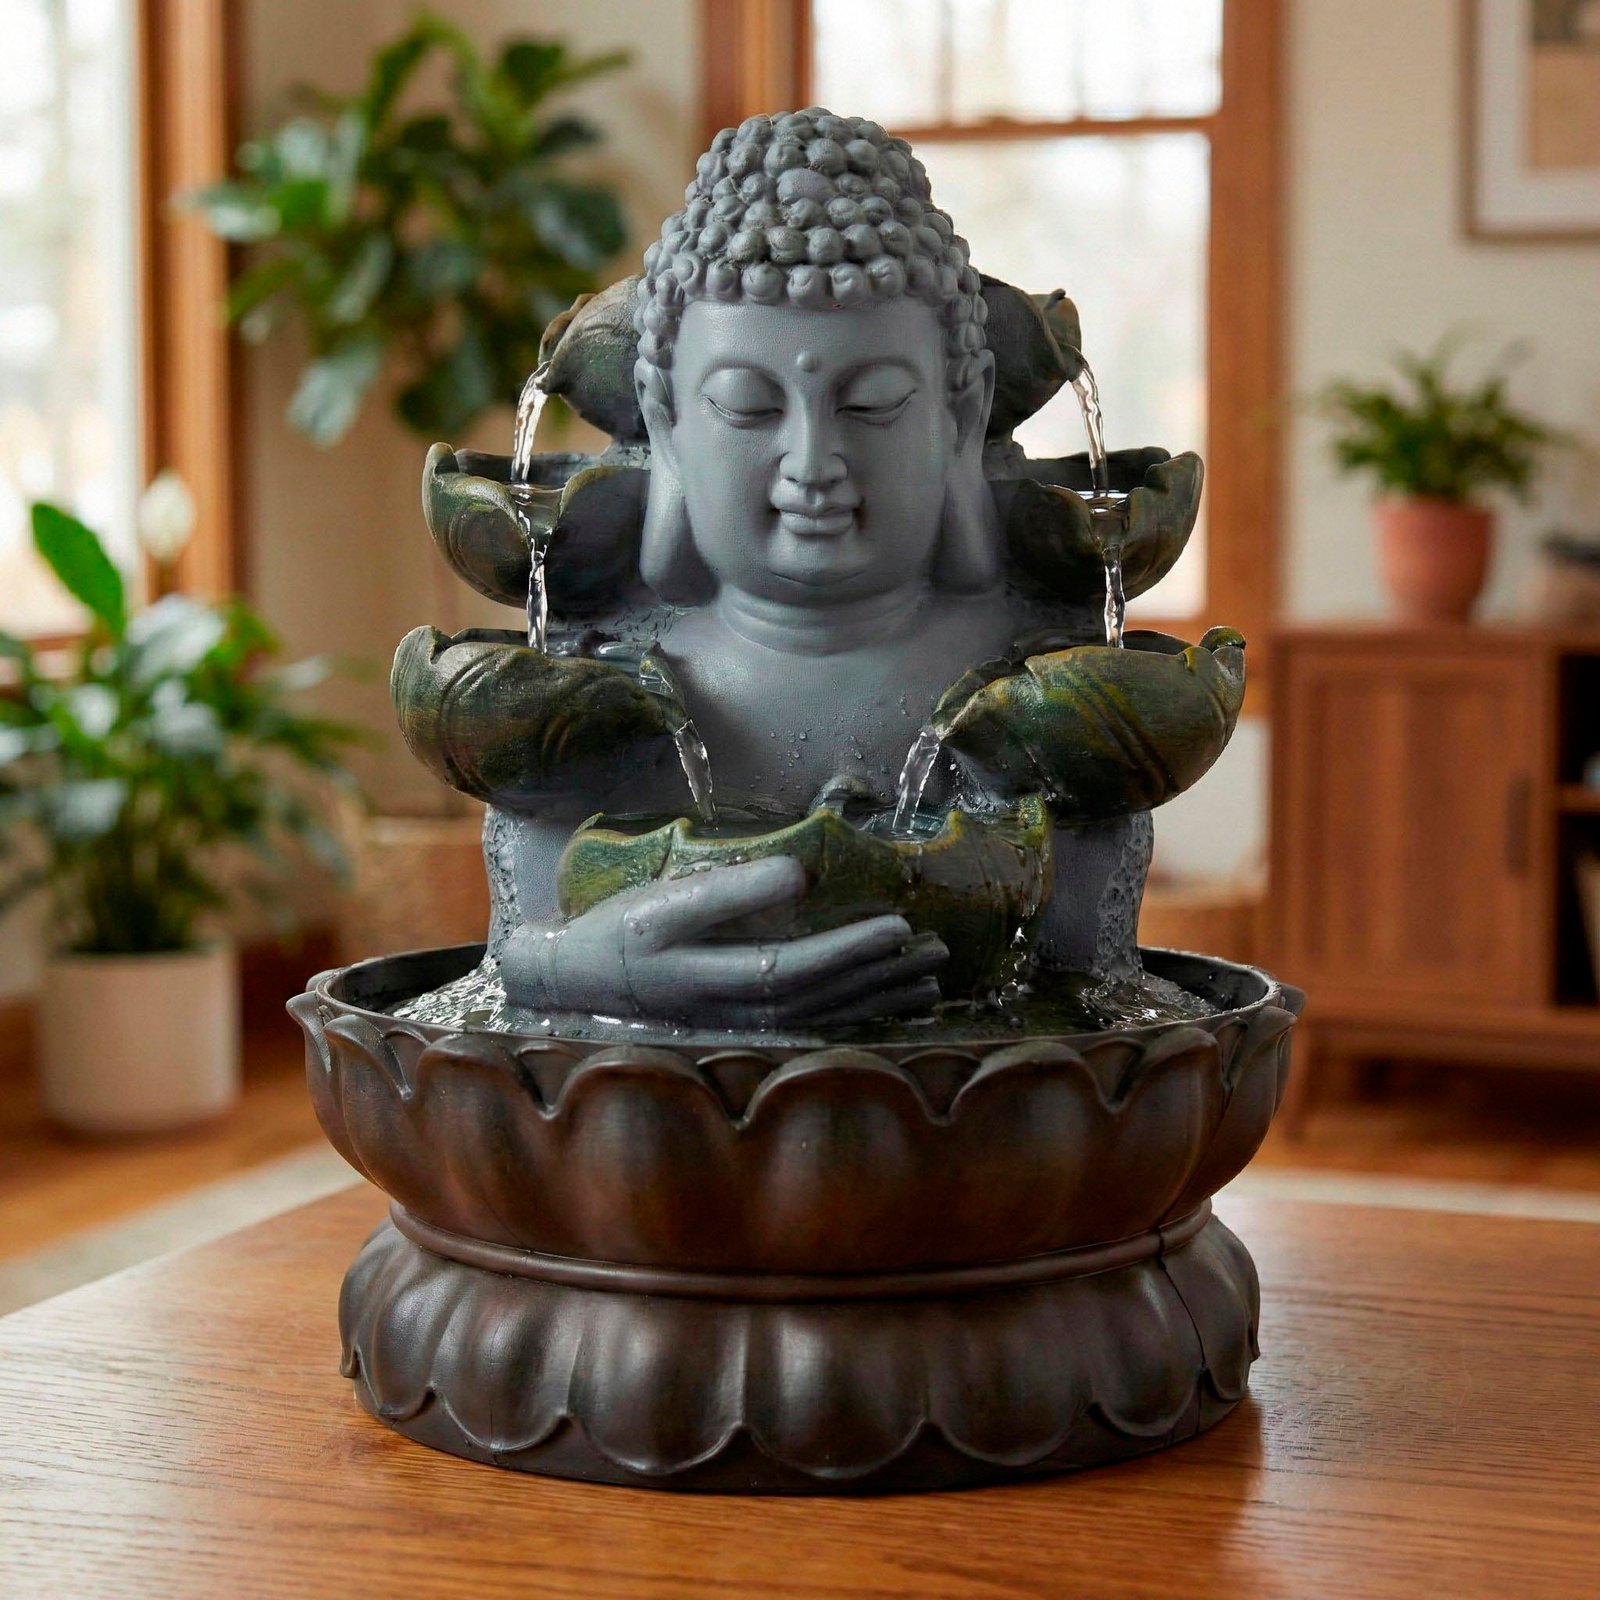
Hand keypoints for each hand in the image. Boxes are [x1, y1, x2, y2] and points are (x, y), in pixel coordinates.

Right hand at [499, 857, 946, 1028]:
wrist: (578, 979)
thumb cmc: (620, 930)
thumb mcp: (664, 903)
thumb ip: (731, 893)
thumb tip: (800, 875)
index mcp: (717, 978)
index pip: (799, 967)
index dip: (851, 950)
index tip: (899, 925)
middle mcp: (739, 1010)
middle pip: (826, 996)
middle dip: (884, 975)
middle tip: (938, 950)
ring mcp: (745, 1024)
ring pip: (826, 1015)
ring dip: (881, 997)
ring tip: (930, 978)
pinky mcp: (747, 1024)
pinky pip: (814, 1024)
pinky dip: (858, 1014)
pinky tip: (889, 1004)